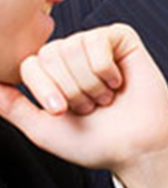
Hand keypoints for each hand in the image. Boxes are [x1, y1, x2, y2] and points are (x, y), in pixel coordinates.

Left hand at [0, 24, 167, 187]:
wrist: (135, 148)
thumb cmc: (95, 142)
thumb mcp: (41, 128)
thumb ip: (11, 106)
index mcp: (53, 75)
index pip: (30, 64)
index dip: (44, 89)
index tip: (62, 111)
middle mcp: (73, 57)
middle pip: (50, 54)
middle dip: (70, 88)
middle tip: (91, 105)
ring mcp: (97, 46)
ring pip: (74, 48)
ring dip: (91, 83)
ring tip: (106, 96)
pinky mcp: (122, 40)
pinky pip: (98, 40)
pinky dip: (106, 68)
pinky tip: (118, 81)